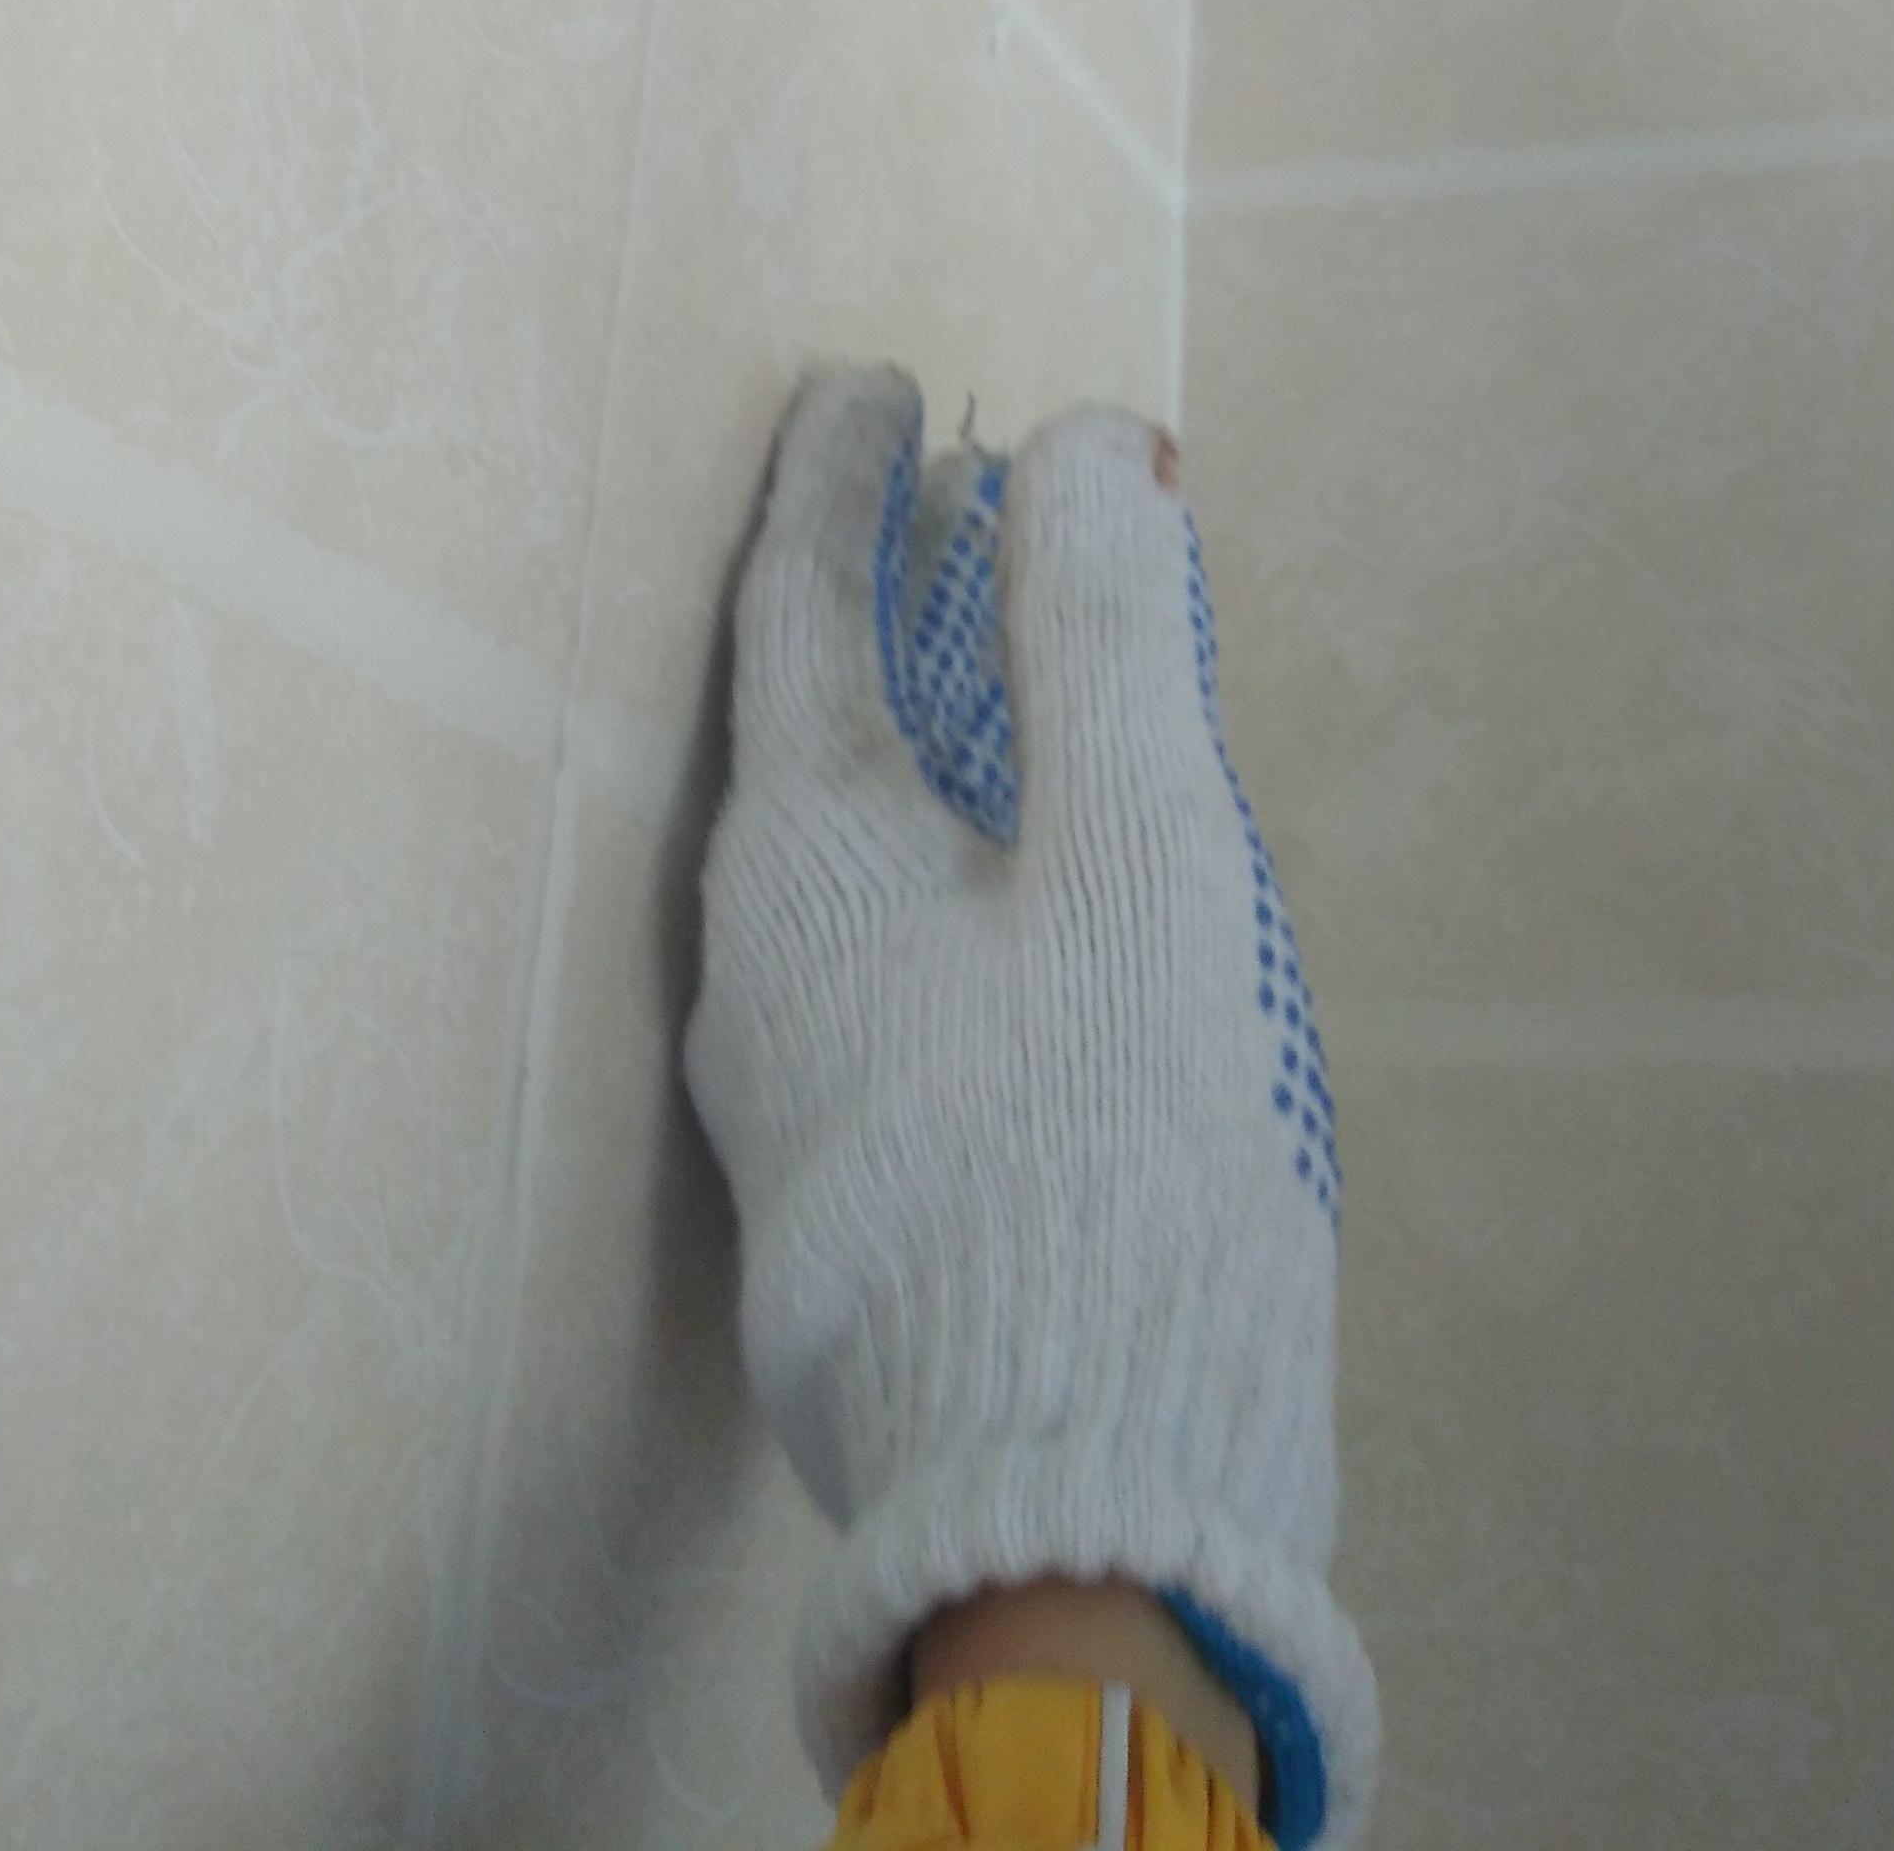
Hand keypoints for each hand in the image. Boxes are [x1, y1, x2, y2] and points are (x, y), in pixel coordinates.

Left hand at [684, 366, 1378, 1850]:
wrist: (1066, 1514)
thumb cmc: (1105, 1161)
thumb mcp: (1140, 863)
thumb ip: (1108, 638)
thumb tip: (1084, 441)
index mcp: (806, 868)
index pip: (798, 607)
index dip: (840, 477)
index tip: (875, 379)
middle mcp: (754, 974)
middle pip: (800, 729)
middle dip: (870, 599)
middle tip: (945, 502)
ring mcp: (789, 1103)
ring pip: (833, 860)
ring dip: (908, 744)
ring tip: (998, 684)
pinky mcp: (848, 1204)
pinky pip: (872, 965)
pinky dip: (936, 867)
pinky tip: (1018, 906)